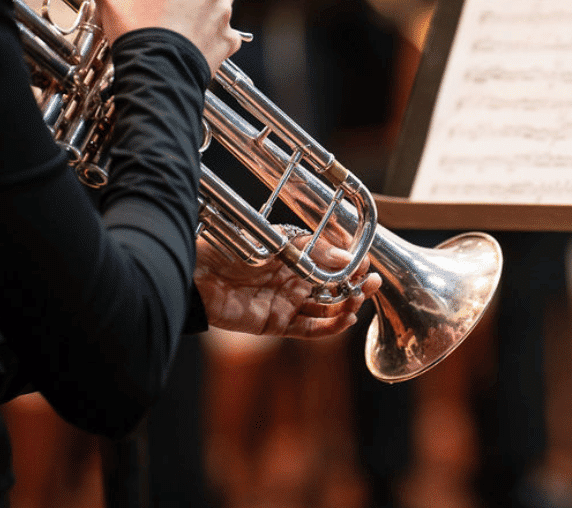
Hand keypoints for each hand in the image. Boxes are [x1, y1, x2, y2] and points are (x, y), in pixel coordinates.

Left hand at [193, 230, 381, 338]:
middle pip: (334, 288)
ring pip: (326, 309)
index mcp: (295, 256)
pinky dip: (331, 327)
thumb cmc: (233, 248)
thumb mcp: (279, 241)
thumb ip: (314, 250)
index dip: (351, 264)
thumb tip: (347, 259)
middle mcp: (294, 280)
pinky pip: (311, 329)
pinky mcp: (278, 323)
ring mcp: (287, 303)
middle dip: (357, 285)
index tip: (367, 261)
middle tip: (373, 281)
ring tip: (359, 298)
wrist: (199, 275)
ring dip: (348, 305)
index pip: (332, 262)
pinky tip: (348, 319)